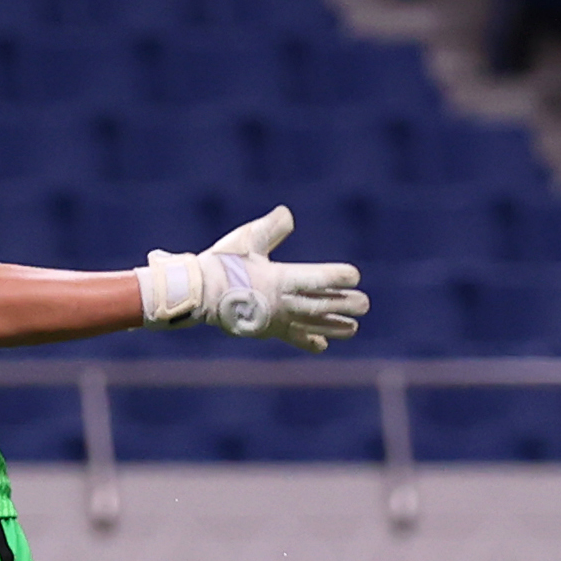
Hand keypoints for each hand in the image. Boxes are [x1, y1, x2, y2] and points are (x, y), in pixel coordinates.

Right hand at [140, 205, 369, 352]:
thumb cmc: (220, 263)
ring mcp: (274, 318)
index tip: (354, 275)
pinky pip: (291, 337)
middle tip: (365, 304)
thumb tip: (288, 215)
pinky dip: (307, 341)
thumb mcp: (245, 240)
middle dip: (344, 304)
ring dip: (333, 326)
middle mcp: (281, 302)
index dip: (337, 276)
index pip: (316, 278)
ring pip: (310, 324)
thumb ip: (270, 229)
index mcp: (279, 278)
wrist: (196, 294)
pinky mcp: (266, 329)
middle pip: (320, 304)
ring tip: (353, 329)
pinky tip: (322, 346)